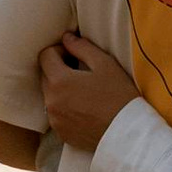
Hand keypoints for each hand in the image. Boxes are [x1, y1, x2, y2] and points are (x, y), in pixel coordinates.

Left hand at [41, 29, 142, 150]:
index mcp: (59, 81)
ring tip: (84, 92)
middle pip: (45, 75)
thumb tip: (67, 38)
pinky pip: (56, 113)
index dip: (60, 50)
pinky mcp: (60, 132)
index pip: (45, 56)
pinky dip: (65, 107)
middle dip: (59, 69)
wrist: (126, 133)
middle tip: (82, 72)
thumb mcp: (105, 64)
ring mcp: (54, 119)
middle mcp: (50, 101)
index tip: (75, 55)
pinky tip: (84, 108)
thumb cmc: (119, 95)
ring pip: (50, 95)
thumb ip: (82, 47)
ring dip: (61, 89)